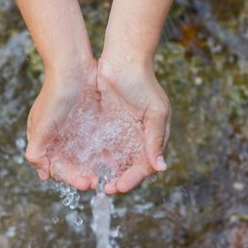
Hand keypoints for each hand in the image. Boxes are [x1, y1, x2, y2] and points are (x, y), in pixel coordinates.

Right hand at [24, 59, 98, 190]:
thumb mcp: (41, 125)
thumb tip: (41, 174)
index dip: (70, 178)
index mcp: (43, 140)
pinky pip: (94, 143)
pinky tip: (112, 159)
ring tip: (108, 175)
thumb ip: (37, 150)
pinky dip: (101, 153)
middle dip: (83, 175)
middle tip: (99, 182)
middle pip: (71, 165)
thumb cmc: (54, 94)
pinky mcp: (87, 121)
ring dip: (93, 167)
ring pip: (83, 157)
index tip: (86, 184)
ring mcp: (73, 129)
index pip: (57, 168)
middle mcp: (57, 137)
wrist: (72, 65)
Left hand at [96, 57, 170, 193]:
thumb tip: (161, 167)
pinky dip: (95, 159)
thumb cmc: (143, 83)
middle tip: (104, 189)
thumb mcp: (155, 111)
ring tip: (94, 182)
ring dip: (105, 173)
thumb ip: (156, 139)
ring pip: (114, 161)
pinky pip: (100, 148)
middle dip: (117, 180)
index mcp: (152, 138)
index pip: (144, 167)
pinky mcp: (105, 127)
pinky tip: (86, 166)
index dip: (132, 179)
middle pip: (128, 168)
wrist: (123, 59)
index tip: (118, 187)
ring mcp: (121, 133)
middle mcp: (137, 139)